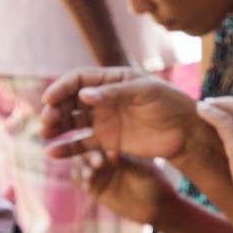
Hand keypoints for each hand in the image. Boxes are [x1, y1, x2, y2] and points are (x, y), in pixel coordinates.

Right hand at [41, 69, 204, 160]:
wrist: (188, 132)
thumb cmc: (171, 105)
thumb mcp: (146, 92)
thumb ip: (116, 93)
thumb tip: (84, 95)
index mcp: (111, 80)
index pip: (78, 80)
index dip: (61, 87)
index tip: (50, 99)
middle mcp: (102, 99)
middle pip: (69, 101)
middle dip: (55, 108)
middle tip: (48, 119)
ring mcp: (103, 120)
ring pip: (71, 122)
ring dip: (55, 127)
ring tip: (44, 133)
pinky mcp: (107, 141)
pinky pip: (82, 144)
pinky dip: (67, 148)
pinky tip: (52, 153)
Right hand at [83, 148, 178, 226]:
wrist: (155, 206)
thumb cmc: (153, 183)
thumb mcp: (143, 172)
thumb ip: (127, 163)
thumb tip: (111, 152)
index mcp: (117, 148)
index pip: (101, 142)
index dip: (98, 148)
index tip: (102, 158)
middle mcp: (104, 158)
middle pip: (86, 152)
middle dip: (87, 159)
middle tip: (96, 167)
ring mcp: (97, 171)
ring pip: (79, 165)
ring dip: (80, 169)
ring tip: (89, 177)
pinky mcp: (93, 186)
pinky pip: (79, 180)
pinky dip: (79, 180)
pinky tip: (87, 186)